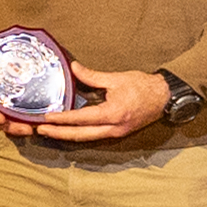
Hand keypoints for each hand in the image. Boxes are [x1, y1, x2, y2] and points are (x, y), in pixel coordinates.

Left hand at [31, 64, 173, 141]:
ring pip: (87, 138)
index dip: (62, 119)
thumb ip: (92, 76)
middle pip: (81, 135)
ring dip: (67, 136)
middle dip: (59, 134)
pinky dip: (79, 135)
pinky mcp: (118, 133)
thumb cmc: (144, 86)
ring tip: (50, 132)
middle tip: (40, 130)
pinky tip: (68, 131)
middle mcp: (114, 127)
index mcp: (113, 113)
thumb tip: (74, 67)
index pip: (81, 119)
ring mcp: (117, 133)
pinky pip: (94, 136)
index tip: (47, 118)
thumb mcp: (117, 78)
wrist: (166, 98)